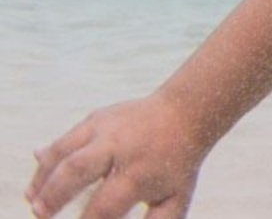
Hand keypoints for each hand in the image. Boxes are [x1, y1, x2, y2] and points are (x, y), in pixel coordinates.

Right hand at [27, 96, 205, 218]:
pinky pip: (64, 140)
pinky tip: (39, 182)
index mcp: (140, 172)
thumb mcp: (175, 198)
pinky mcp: (96, 118)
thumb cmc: (178, 163)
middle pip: (77, 170)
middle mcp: (120, 146)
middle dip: (54, 194)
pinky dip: (46, 160)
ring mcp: (106, 129)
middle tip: (41, 215)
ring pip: (64, 151)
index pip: (104, 205)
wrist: (186, 113)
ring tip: (33, 200)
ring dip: (42, 178)